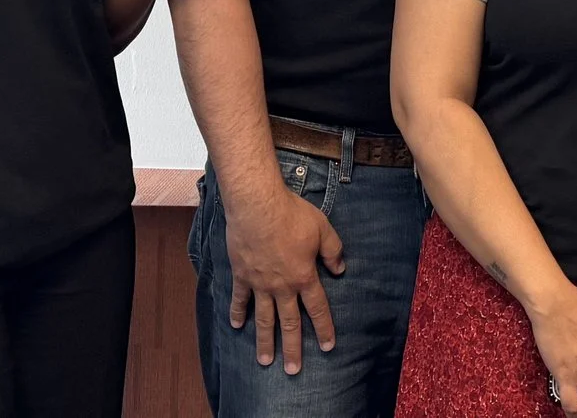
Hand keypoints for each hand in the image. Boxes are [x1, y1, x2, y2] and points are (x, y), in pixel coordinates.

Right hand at [224, 183, 344, 373]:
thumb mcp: (322, 229)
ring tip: (265, 361)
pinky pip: (240, 299)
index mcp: (304, 277)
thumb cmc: (291, 214)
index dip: (325, 328)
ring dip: (265, 341)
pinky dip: (238, 313)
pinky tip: (237, 326)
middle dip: (293, 348)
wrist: (257, 205)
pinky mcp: (242, 275)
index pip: (318, 308)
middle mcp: (282, 286)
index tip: (329, 347)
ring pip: (264, 319)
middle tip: (294, 371)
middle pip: (289, 323)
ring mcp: (260, 283)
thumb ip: (333, 251)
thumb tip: (340, 269)